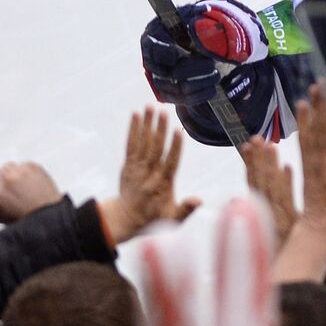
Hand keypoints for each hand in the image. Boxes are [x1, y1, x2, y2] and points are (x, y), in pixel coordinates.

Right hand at [0, 161, 61, 223]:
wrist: (49, 215)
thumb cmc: (24, 218)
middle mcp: (5, 178)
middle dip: (0, 181)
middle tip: (11, 193)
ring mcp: (20, 171)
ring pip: (8, 167)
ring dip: (12, 175)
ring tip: (22, 189)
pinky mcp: (33, 166)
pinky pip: (23, 165)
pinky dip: (25, 173)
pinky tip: (31, 185)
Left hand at [100, 108, 200, 243]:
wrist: (127, 218)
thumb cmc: (154, 218)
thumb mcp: (173, 219)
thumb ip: (186, 209)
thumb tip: (199, 201)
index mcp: (163, 184)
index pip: (170, 162)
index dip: (175, 147)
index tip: (179, 131)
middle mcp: (149, 174)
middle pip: (155, 148)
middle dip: (160, 129)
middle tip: (164, 111)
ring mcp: (137, 168)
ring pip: (143, 143)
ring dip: (147, 124)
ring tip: (151, 106)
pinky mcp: (128, 165)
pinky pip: (130, 145)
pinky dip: (133, 130)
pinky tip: (136, 115)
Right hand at [141, 0, 265, 105]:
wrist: (185, 44)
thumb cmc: (183, 27)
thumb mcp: (188, 15)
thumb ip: (195, 13)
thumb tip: (204, 10)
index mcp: (151, 40)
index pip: (153, 50)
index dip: (165, 53)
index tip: (179, 53)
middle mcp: (151, 62)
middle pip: (168, 72)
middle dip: (192, 69)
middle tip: (210, 64)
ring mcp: (158, 80)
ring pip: (176, 88)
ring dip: (199, 83)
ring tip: (215, 75)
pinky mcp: (168, 94)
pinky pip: (182, 100)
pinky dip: (199, 95)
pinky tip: (212, 88)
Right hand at [242, 137, 297, 246]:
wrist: (286, 276)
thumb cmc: (274, 254)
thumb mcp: (259, 233)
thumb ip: (246, 215)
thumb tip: (231, 198)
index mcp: (259, 215)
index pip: (253, 184)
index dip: (250, 165)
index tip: (247, 147)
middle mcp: (267, 215)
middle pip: (262, 183)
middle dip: (259, 160)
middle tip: (257, 138)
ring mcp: (280, 218)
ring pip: (274, 189)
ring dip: (272, 167)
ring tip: (272, 147)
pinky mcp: (294, 224)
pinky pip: (291, 201)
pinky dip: (289, 184)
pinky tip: (289, 168)